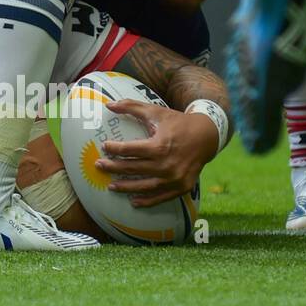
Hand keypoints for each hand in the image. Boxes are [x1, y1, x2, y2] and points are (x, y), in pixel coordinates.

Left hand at [95, 100, 215, 206]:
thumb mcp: (155, 112)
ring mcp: (174, 178)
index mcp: (159, 145)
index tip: (104, 147)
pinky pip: (161, 197)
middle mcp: (166, 164)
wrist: (206, 137)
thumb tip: (109, 105)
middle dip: (113, 167)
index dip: (114, 149)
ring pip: (144, 186)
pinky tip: (133, 201)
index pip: (129, 150)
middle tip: (99, 166)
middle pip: (133, 168)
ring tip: (111, 186)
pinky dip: (147, 201)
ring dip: (126, 187)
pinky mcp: (182, 187)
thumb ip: (131, 107)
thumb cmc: (177, 123)